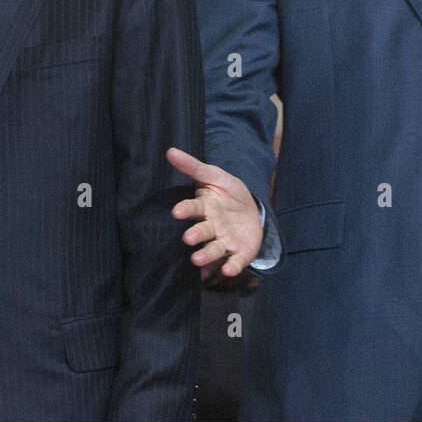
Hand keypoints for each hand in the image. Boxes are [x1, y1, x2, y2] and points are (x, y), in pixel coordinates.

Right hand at [167, 148, 262, 278]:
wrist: (252, 209)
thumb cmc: (228, 192)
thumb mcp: (215, 176)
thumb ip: (194, 167)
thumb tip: (170, 151)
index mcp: (204, 208)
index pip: (192, 208)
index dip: (185, 210)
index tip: (176, 212)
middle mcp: (211, 227)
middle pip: (202, 232)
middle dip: (195, 235)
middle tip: (187, 239)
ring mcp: (224, 242)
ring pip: (213, 250)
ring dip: (206, 255)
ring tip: (197, 260)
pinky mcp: (238, 253)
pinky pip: (234, 261)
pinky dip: (231, 266)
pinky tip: (227, 270)